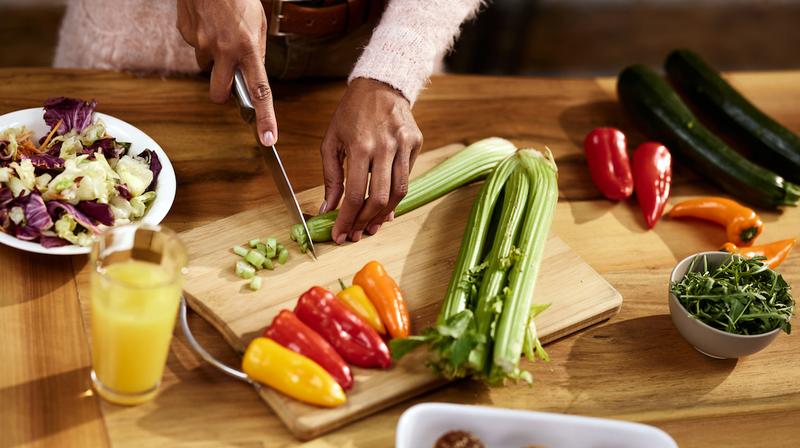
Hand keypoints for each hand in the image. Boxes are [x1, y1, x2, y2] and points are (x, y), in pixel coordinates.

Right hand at [177, 0, 276, 145]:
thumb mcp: (259, 23)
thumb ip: (257, 51)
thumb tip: (253, 71)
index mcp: (247, 48)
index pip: (259, 92)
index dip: (265, 118)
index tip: (268, 138)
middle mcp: (223, 50)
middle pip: (219, 93)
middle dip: (223, 92)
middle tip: (229, 78)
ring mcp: (201, 44)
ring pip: (206, 65)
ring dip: (213, 57)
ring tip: (219, 31)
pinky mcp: (186, 35)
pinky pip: (195, 46)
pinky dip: (202, 38)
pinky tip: (208, 21)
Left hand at [320, 78, 422, 242]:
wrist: (381, 85)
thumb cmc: (351, 113)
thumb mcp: (332, 141)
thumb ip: (330, 177)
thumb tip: (329, 209)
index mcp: (360, 145)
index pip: (354, 193)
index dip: (347, 219)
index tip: (340, 234)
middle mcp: (385, 146)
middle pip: (379, 198)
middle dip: (366, 222)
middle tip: (356, 233)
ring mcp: (404, 145)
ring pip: (398, 192)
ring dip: (383, 214)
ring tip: (371, 225)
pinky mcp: (416, 143)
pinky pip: (407, 178)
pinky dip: (395, 196)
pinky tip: (384, 206)